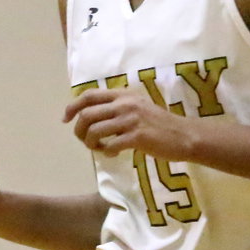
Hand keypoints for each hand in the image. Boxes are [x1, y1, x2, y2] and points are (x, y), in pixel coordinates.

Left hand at [63, 89, 192, 158]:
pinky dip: (106, 152)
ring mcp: (131, 120)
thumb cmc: (160, 124)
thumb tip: (93, 116)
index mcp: (123, 95)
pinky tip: (113, 154)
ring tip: (99, 148)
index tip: (66, 119)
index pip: (88, 96)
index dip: (72, 107)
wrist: (184, 136)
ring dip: (91, 143)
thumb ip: (118, 107)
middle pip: (87, 115)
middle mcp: (125, 104)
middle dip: (79, 131)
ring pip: (95, 131)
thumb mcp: (138, 107)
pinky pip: (110, 145)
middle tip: (85, 141)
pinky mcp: (137, 137)